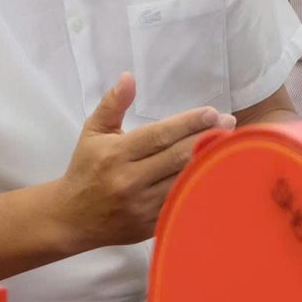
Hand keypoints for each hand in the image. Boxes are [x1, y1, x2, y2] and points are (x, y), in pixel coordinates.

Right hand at [52, 73, 235, 250]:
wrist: (71, 218)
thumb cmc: (85, 169)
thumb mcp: (93, 132)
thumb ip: (113, 104)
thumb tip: (129, 77)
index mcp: (116, 154)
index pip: (160, 135)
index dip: (189, 123)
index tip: (212, 112)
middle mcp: (129, 180)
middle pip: (178, 157)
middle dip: (208, 137)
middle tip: (231, 124)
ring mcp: (141, 205)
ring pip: (184, 180)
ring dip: (210, 161)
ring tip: (231, 145)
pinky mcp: (151, 225)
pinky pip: (183, 202)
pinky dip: (202, 186)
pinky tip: (219, 172)